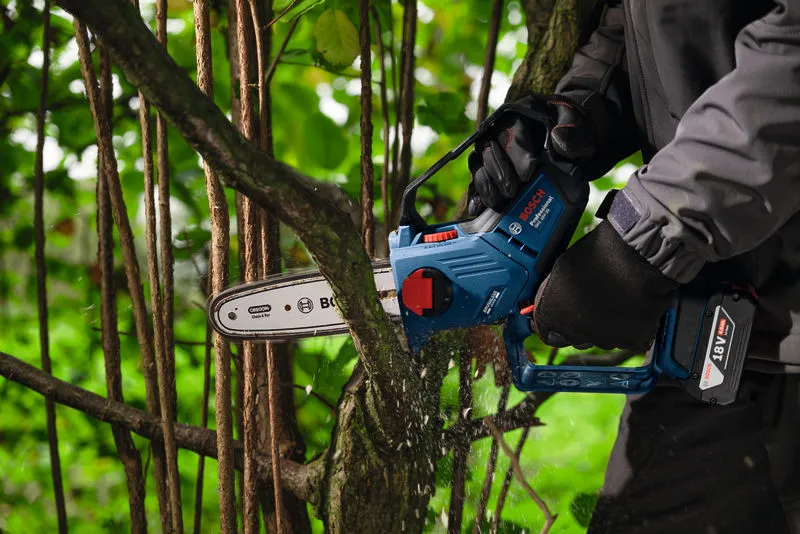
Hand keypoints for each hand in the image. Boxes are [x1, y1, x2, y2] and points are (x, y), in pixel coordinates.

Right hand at [467, 94, 598, 216]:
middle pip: (490, 148)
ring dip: (487, 184)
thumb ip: (572, 132)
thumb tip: (559, 137)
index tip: (528, 173)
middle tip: (512, 190)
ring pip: (479, 164)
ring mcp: (493, 149)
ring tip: (500, 200)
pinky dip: (478, 194)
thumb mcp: (579, 127)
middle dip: (499, 172)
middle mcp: (500, 129)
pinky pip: (477, 179)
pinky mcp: (490, 168)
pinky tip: (481, 207)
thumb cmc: (572, 131)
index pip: (512, 131)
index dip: (517, 152)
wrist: (570, 141)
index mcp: (521, 113)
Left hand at [531, 221, 679, 351]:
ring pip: (602, 338)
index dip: (554, 321)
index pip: (546, 330)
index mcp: (553, 317)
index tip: (561, 313)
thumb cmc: (600, 254)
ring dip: (605, 325)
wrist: (637, 256)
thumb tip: (558, 297)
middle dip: (579, 323)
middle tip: (591, 302)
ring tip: (616, 300)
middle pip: (575, 337)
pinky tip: (634, 306)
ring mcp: (606, 339)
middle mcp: (577, 334)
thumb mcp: (563, 268)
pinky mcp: (634, 341)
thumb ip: (557, 291)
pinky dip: (632, 327)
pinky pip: (630, 339)